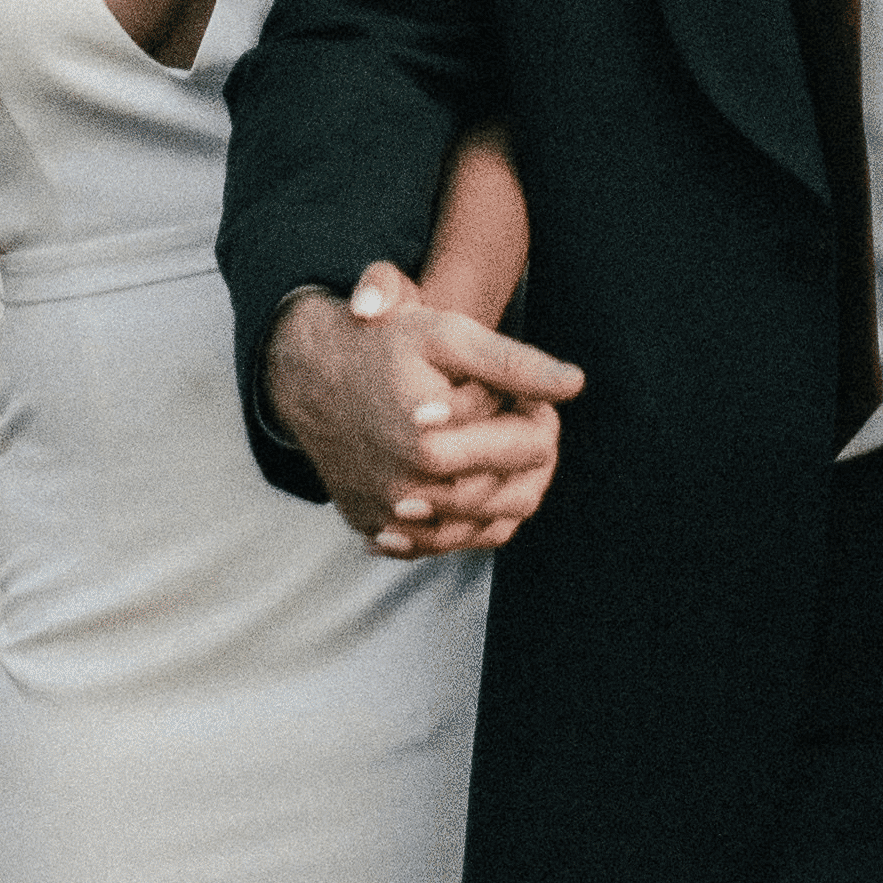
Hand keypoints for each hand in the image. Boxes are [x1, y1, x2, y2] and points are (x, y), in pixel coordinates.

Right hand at [263, 265, 582, 559]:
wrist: (308, 374)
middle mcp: (410, 491)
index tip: (535, 400)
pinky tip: (476, 488)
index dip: (543, 416)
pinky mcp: (378, 530)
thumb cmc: (383, 347)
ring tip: (502, 452)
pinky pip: (445, 545)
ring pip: (484, 527)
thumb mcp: (448, 336)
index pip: (531, 446)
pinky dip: (472, 523)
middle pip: (514, 493)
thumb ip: (514, 362)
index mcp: (433, 443)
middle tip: (523, 424)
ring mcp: (392, 517)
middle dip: (531, 457)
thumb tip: (574, 385)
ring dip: (508, 492)